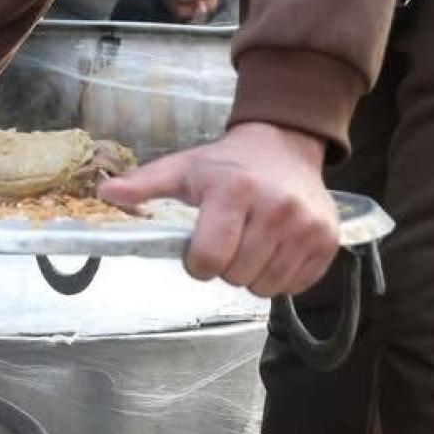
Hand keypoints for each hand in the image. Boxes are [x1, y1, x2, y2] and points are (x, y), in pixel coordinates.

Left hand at [98, 121, 339, 296]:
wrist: (285, 146)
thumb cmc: (227, 164)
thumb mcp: (183, 168)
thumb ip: (145, 184)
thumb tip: (105, 194)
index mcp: (233, 191)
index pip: (208, 258)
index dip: (197, 262)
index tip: (199, 249)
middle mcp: (275, 208)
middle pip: (236, 276)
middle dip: (225, 266)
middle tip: (228, 240)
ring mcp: (306, 227)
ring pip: (265, 287)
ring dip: (251, 275)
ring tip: (249, 243)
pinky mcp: (328, 241)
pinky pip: (294, 286)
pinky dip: (279, 277)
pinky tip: (273, 249)